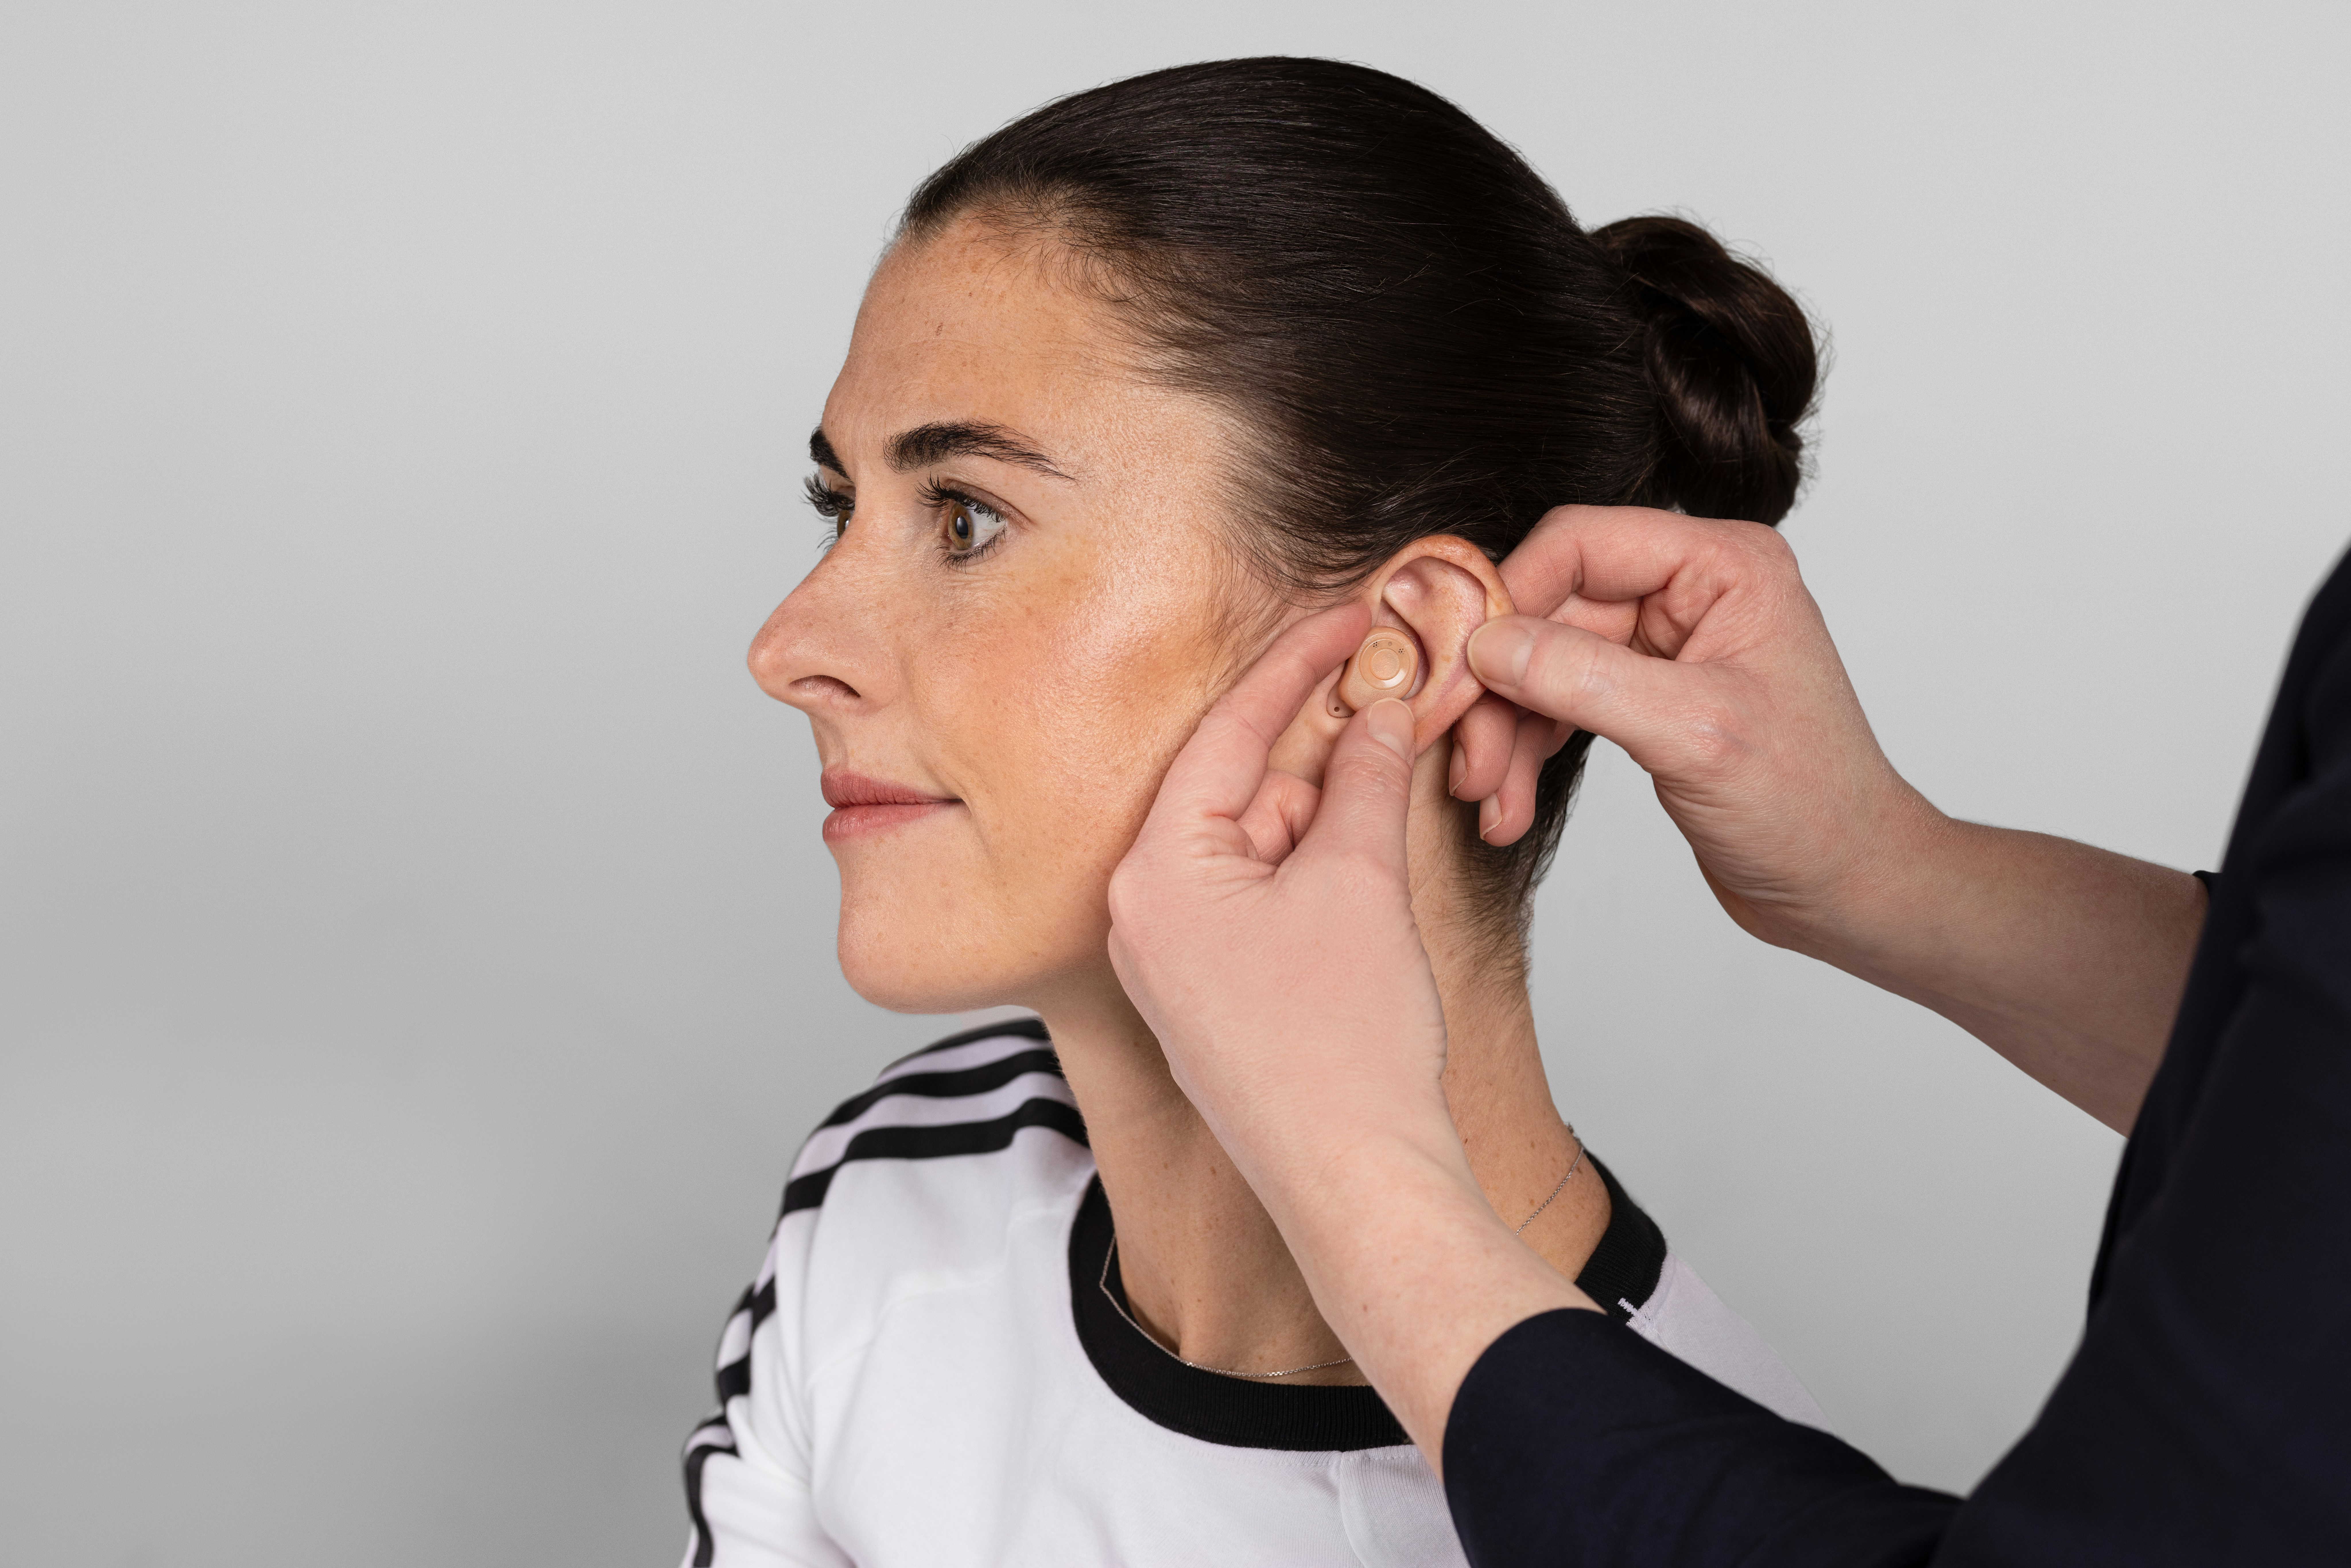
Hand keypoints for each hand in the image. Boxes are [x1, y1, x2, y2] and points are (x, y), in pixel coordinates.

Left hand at [1107, 602, 1586, 1462]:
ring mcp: (1173, 959)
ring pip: (1252, 842)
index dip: (1297, 665)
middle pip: (1234, 786)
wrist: (1356, 1182)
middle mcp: (1143, 913)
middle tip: (1387, 682)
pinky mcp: (1211, 992)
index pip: (1226, 735)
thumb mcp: (1359, 881)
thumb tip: (1379, 706)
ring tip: (1391, 766)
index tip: (1350, 614)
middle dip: (1316, 738)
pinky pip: (1254, 895)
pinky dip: (1310, 862)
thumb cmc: (1345, 1048)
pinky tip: (1364, 847)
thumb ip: (1364, 777)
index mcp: (1154, 876)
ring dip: (1322, 805)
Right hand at [1449, 503, 2198, 1130]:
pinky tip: (1509, 806)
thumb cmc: (1810, 807)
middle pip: (1549, 608)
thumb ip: (1587, 679)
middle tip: (1469, 764)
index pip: (1579, 544)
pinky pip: (1557, 702)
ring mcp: (1664, 644)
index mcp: (1723, 566)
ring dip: (1505, 732)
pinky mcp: (1643, 695)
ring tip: (1489, 801)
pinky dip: (1526, 751)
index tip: (1463, 670)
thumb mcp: (1695, 737)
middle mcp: (1690, 590)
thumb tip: (1488, 644)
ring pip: (1541, 661)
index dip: (1509, 598)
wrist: (1845, 885)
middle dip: (1499, 689)